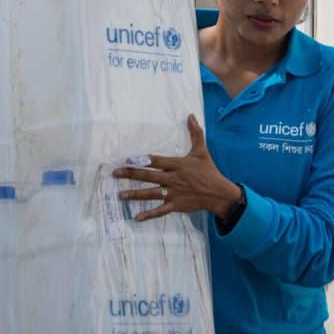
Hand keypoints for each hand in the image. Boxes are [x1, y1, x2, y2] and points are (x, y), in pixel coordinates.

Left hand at [114, 114, 241, 221]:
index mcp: (176, 165)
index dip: (141, 160)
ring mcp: (173, 193)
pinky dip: (149, 215)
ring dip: (134, 194)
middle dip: (130, 174)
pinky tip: (137, 218)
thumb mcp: (201, 151)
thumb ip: (195, 133)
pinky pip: (160, 210)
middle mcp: (172, 178)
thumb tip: (190, 115)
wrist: (218, 193)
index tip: (126, 160)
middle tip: (115, 173)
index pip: (155, 161)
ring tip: (120, 195)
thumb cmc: (209, 171)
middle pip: (148, 176)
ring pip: (150, 193)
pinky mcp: (176, 205)